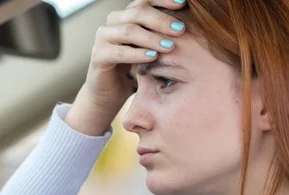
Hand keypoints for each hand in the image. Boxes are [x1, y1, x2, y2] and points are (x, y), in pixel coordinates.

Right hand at [66, 0, 186, 134]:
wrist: (110, 92)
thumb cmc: (135, 67)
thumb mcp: (151, 48)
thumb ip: (162, 34)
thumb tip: (190, 24)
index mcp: (127, 15)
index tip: (184, 3)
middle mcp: (113, 21)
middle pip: (138, 11)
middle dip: (162, 20)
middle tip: (181, 29)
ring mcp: (103, 37)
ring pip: (129, 30)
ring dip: (152, 38)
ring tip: (169, 46)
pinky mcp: (98, 56)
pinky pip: (119, 51)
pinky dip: (137, 54)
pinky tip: (153, 58)